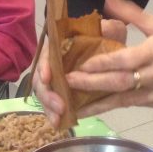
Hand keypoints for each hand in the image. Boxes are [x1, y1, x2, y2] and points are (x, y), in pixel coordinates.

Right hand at [33, 12, 128, 127]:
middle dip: (48, 95)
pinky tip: (59, 124)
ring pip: (45, 94)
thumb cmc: (105, 37)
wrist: (106, 46)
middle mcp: (53, 63)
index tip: (47, 78)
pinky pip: (54, 104)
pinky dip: (55, 114)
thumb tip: (108, 28)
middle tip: (60, 107)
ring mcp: (56, 79)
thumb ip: (110, 28)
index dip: (44, 67)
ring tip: (58, 119)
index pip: (46, 55)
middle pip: (42, 79)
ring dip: (49, 107)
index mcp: (60, 45)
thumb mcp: (110, 30)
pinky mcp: (63, 93)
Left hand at [65, 0, 152, 116]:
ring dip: (100, 103)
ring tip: (75, 104)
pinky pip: (135, 104)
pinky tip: (97, 106)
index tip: (80, 66)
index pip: (127, 60)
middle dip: (94, 85)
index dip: (103, 64)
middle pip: (123, 82)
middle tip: (69, 83)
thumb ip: (131, 12)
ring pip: (127, 99)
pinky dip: (115, 105)